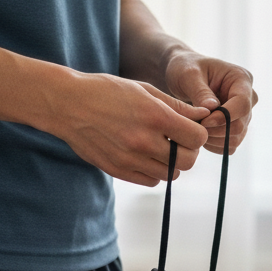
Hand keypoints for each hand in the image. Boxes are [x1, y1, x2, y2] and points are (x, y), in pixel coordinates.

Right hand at [41, 71, 210, 186]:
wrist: (67, 104)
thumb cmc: (108, 91)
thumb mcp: (144, 90)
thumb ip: (176, 106)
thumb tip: (204, 116)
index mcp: (155, 116)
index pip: (197, 138)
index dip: (198, 133)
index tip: (190, 128)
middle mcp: (144, 140)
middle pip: (188, 161)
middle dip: (188, 150)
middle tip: (177, 140)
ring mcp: (130, 158)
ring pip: (170, 174)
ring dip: (171, 163)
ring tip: (160, 147)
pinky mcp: (118, 170)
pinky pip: (151, 181)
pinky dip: (154, 171)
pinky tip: (146, 155)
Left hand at [163, 51, 257, 154]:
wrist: (184, 78)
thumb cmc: (185, 69)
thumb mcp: (188, 75)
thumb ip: (200, 91)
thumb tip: (213, 108)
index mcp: (241, 79)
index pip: (242, 104)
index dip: (224, 117)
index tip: (203, 121)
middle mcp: (248, 98)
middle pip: (240, 124)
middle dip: (216, 130)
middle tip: (194, 127)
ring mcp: (244, 115)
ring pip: (236, 138)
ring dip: (213, 139)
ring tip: (195, 129)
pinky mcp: (236, 128)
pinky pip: (230, 146)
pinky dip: (214, 145)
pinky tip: (200, 134)